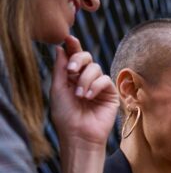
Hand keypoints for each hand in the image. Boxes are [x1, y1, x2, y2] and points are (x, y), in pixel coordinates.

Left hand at [49, 35, 118, 150]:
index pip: (74, 57)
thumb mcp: (58, 89)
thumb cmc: (65, 115)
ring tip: (79, 95)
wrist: (78, 134)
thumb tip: (61, 48)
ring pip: (95, 68)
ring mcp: (99, 86)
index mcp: (72, 77)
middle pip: (87, 57)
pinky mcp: (110, 94)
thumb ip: (60, 68)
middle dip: (78, 60)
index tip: (68, 38)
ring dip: (85, 80)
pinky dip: (95, 86)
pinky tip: (88, 97)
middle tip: (71, 70)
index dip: (73, 47)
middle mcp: (86, 79)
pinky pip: (105, 80)